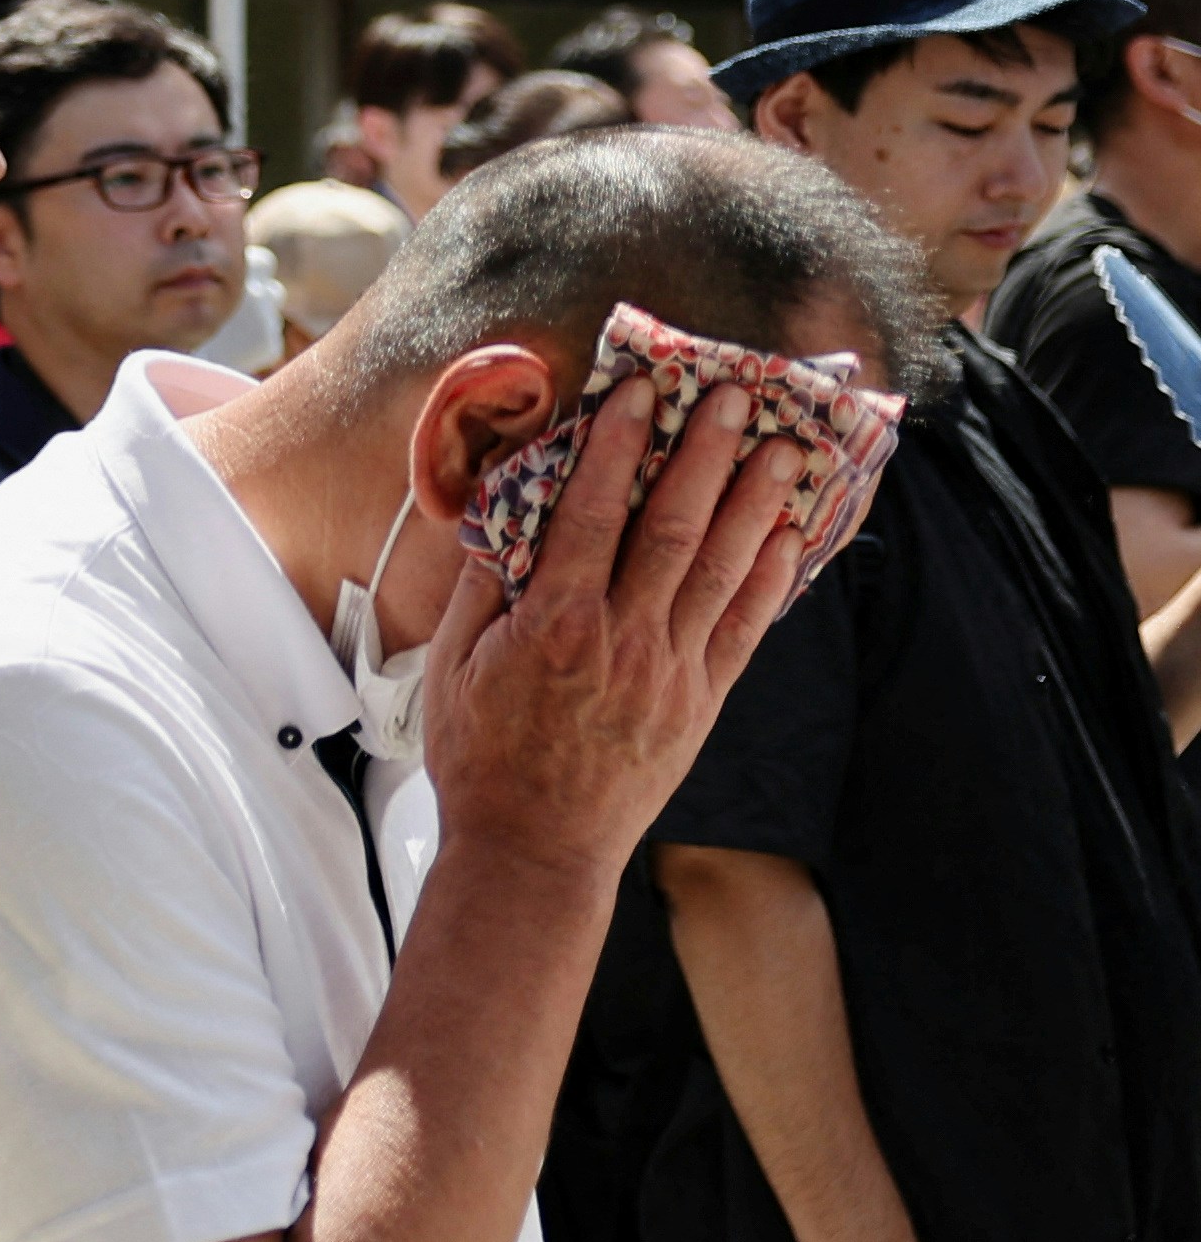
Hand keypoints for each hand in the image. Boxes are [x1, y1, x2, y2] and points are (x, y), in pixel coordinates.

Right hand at [425, 373, 805, 883]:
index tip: (638, 391)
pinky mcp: (701, 702)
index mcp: (554, 623)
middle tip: (735, 396)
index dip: (618, 445)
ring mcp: (671, 671)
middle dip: (705, 453)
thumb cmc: (482, 758)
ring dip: (754, 502)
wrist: (535, 849)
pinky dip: (769, 579)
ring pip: (721, 569)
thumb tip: (502, 517)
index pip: (594, 512)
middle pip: (673, 526)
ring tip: (784, 448)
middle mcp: (622, 640)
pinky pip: (743, 629)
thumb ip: (483, 589)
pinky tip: (788, 536)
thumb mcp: (454, 667)